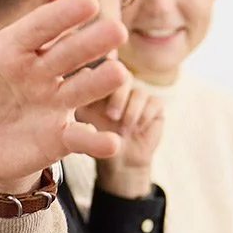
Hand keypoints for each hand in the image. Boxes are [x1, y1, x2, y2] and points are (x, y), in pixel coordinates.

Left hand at [0, 0, 129, 192]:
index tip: (87, 2)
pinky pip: (80, 138)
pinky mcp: (59, 137)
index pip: (42, 26)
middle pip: (70, 53)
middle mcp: (43, 71)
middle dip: (92, 42)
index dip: (62, 15)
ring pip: (82, 89)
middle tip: (116, 30)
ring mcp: (54, 104)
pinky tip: (111, 143)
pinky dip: (97, 141)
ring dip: (101, 82)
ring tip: (119, 74)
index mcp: (17, 47)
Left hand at [77, 83, 164, 200]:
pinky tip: (137, 128)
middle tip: (112, 116)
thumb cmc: (98, 141)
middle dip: (118, 95)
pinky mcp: (155, 103)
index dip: (100, 73)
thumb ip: (81, 104)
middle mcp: (120, 84)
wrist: (121, 161)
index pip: (100, 71)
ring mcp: (139, 93)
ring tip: (124, 129)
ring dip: (131, 111)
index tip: (97, 75)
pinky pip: (153, 102)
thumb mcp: (83, 123)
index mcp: (100, 84)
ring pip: (138, 92)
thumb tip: (77, 86)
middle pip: (122, 78)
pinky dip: (144, 116)